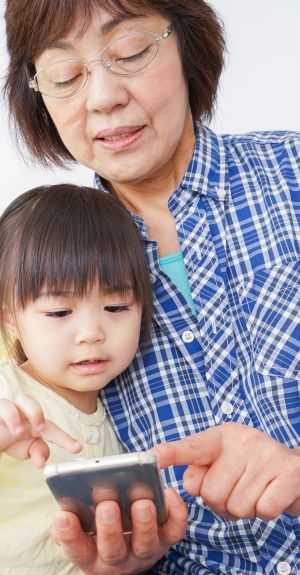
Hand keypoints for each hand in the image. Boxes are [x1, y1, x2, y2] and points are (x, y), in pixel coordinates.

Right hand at [0, 393, 81, 466]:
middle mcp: (24, 412)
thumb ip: (37, 453)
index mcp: (35, 422)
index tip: (78, 448)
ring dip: (26, 413)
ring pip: (22, 398)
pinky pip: (4, 405)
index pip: (52, 429)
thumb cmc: (8, 439)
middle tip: (39, 429)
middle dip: (38, 413)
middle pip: (35, 401)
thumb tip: (42, 462)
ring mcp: (11, 409)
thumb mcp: (24, 449)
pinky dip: (10, 416)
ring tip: (19, 431)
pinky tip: (12, 430)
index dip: (66, 439)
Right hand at [52, 487, 186, 574]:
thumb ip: (74, 517)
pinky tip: (169, 493)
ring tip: (142, 502)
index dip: (69, 535)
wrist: (128, 549)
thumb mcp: (81, 527)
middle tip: (107, 505)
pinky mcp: (166, 540)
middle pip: (113, 549)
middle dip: (110, 527)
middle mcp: (117, 558)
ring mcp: (143, 550)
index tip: (62, 516)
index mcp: (90, 555)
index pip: (77, 549)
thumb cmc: (99, 529)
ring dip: (144, 523)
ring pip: (145, 543)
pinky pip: (175, 530)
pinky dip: (175, 512)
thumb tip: (68, 502)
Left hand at [154, 422, 299, 519]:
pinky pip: (262, 510)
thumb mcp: (226, 461)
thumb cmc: (253, 468)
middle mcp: (244, 440)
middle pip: (211, 493)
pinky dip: (265, 512)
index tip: (150, 457)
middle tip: (239, 490)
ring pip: (236, 506)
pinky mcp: (288, 473)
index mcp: (223, 436)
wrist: (297, 470)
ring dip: (245, 509)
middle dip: (223, 503)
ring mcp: (267, 455)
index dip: (170, 453)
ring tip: (256, 492)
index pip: (191, 447)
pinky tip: (271, 496)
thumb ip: (201, 470)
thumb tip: (188, 484)